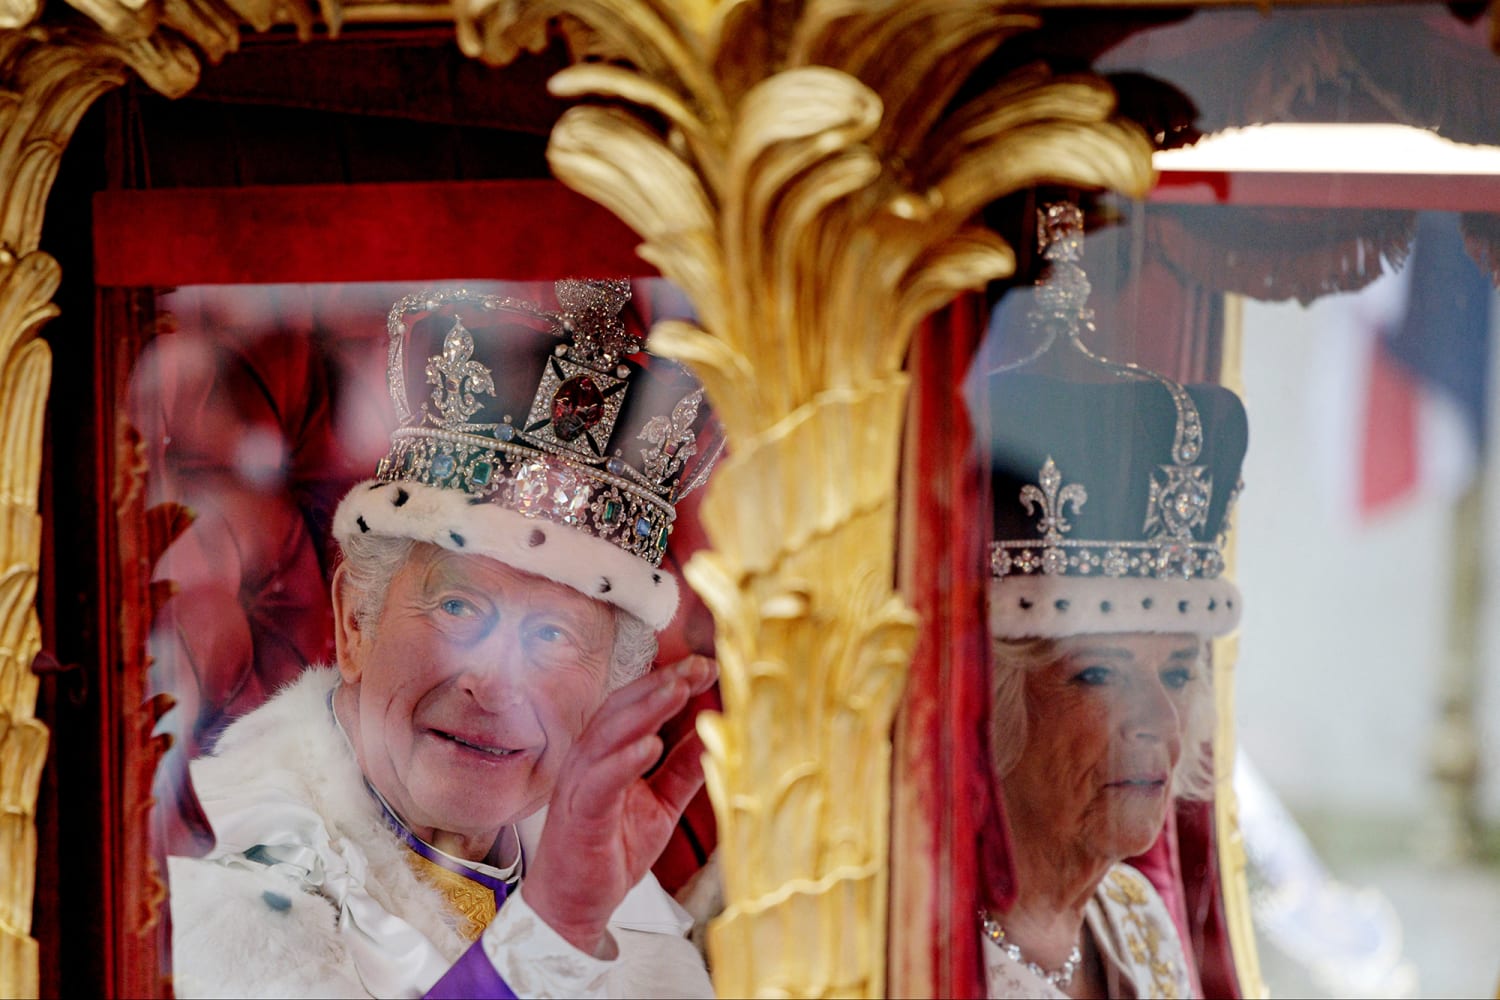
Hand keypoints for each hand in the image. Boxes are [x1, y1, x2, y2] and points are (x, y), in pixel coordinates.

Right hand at [523, 655, 716, 956]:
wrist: (574, 904)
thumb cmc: (609, 850)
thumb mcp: (660, 805)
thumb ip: (682, 770)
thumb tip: (712, 735)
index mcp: (608, 753)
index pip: (637, 705)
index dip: (670, 682)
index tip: (705, 667)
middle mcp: (591, 759)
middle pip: (622, 708)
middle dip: (660, 684)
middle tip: (696, 666)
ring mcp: (581, 783)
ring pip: (609, 734)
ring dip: (644, 710)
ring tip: (677, 690)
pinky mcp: (579, 813)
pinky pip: (600, 780)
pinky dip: (624, 760)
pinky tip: (650, 746)